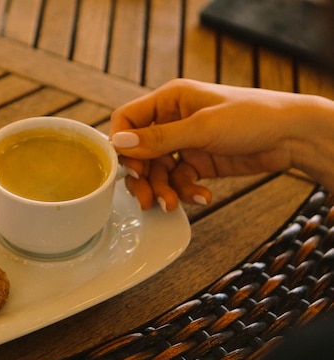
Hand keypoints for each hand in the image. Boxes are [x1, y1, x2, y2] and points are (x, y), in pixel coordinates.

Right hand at [109, 78, 324, 211]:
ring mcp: (185, 143)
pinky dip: (185, 192)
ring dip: (163, 189)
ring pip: (158, 171)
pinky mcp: (198, 162)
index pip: (127, 119)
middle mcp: (172, 120)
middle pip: (140, 152)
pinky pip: (179, 180)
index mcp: (169, 100)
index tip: (126, 168)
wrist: (293, 136)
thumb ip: (159, 139)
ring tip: (172, 204)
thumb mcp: (201, 128)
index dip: (121, 144)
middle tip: (146, 198)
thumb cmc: (253, 116)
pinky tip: (201, 197)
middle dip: (142, 177)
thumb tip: (119, 143)